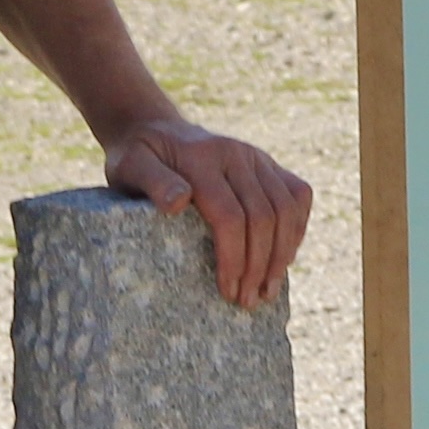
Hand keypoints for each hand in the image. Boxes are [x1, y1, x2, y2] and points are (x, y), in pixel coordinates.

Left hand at [106, 118, 313, 307]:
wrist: (154, 127)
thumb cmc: (137, 157)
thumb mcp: (129, 166)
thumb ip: (152, 182)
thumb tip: (179, 203)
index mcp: (203, 158)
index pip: (231, 215)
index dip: (234, 257)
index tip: (227, 291)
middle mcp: (238, 154)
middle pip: (264, 216)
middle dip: (260, 264)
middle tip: (248, 301)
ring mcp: (257, 157)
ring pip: (287, 208)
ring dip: (282, 253)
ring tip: (268, 289)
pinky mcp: (268, 163)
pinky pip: (298, 194)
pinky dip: (297, 227)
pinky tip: (284, 257)